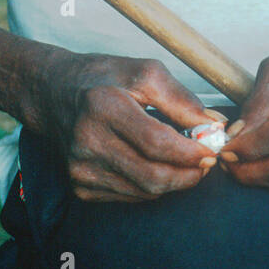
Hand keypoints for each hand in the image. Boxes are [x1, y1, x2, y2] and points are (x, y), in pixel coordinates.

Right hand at [36, 50, 220, 201]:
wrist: (52, 93)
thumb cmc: (103, 78)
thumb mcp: (145, 72)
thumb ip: (182, 100)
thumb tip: (215, 128)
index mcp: (103, 106)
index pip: (156, 143)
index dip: (190, 152)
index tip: (211, 151)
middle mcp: (87, 141)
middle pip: (151, 176)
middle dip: (188, 175)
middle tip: (205, 164)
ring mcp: (80, 169)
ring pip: (144, 192)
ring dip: (173, 182)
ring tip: (184, 163)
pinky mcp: (79, 186)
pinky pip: (129, 196)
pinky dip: (151, 187)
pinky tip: (155, 166)